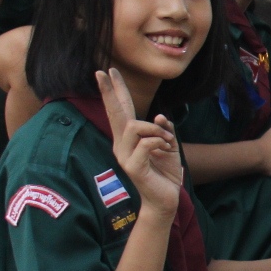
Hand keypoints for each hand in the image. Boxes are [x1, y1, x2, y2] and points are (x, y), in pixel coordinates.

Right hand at [99, 68, 180, 211]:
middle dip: (109, 91)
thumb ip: (163, 129)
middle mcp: (121, 144)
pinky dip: (160, 142)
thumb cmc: (165, 171)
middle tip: (102, 71)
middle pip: (115, 113)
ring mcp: (124, 155)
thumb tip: (157, 115)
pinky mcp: (132, 166)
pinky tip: (165, 150)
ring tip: (167, 142)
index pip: (121, 110)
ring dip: (157, 130)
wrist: (165, 198)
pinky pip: (146, 143)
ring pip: (135, 126)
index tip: (107, 71)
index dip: (115, 91)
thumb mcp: (168, 145)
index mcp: (129, 138)